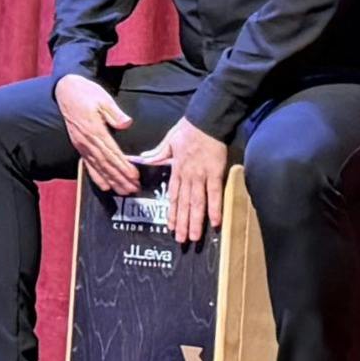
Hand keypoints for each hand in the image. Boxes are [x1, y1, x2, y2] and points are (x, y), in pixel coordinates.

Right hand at [54, 72, 141, 195]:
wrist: (65, 91)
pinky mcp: (79, 146)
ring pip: (99, 167)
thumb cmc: (86, 93)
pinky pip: (88, 165)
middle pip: (106, 164)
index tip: (135, 176)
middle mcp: (87, 141)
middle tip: (133, 189)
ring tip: (124, 190)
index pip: (112, 152)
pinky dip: (97, 177)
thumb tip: (126, 123)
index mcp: (95, 130)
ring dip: (112, 181)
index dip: (124, 166)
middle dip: (120, 178)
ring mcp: (82, 145)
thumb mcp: (102, 98)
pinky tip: (105, 186)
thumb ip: (114, 112)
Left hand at [158, 118, 232, 246]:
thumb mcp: (169, 140)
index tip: (171, 226)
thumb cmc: (188, 129)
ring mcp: (201, 176)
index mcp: (176, 169)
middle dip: (183, 223)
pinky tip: (215, 222)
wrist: (206, 120)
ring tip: (194, 238)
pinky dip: (215, 208)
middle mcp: (187, 176)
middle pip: (184, 204)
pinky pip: (215, 194)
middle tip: (181, 240)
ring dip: (195, 221)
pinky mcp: (215, 173)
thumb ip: (158, 153)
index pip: (173, 195)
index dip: (172, 212)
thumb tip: (144, 159)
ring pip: (197, 203)